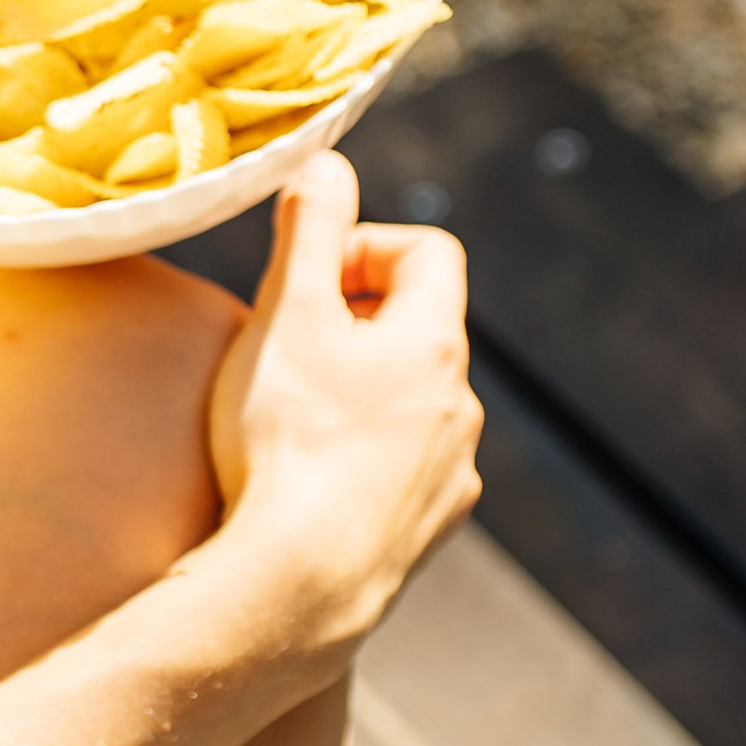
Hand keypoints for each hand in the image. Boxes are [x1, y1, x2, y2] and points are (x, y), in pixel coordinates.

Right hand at [206, 151, 481, 667]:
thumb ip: (307, 229)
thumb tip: (327, 161)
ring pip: (413, 403)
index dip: (364, 246)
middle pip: (419, 328)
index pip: (428, 251)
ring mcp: (451, 473)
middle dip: (354, 321)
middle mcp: (461, 405)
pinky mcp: (429, 530)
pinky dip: (364, 461)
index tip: (307, 281)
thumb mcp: (285, 313)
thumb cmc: (286, 439)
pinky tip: (308, 484)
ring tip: (290, 420)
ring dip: (361, 393)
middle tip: (285, 347)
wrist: (299, 584)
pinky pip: (406, 471)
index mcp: (433, 343)